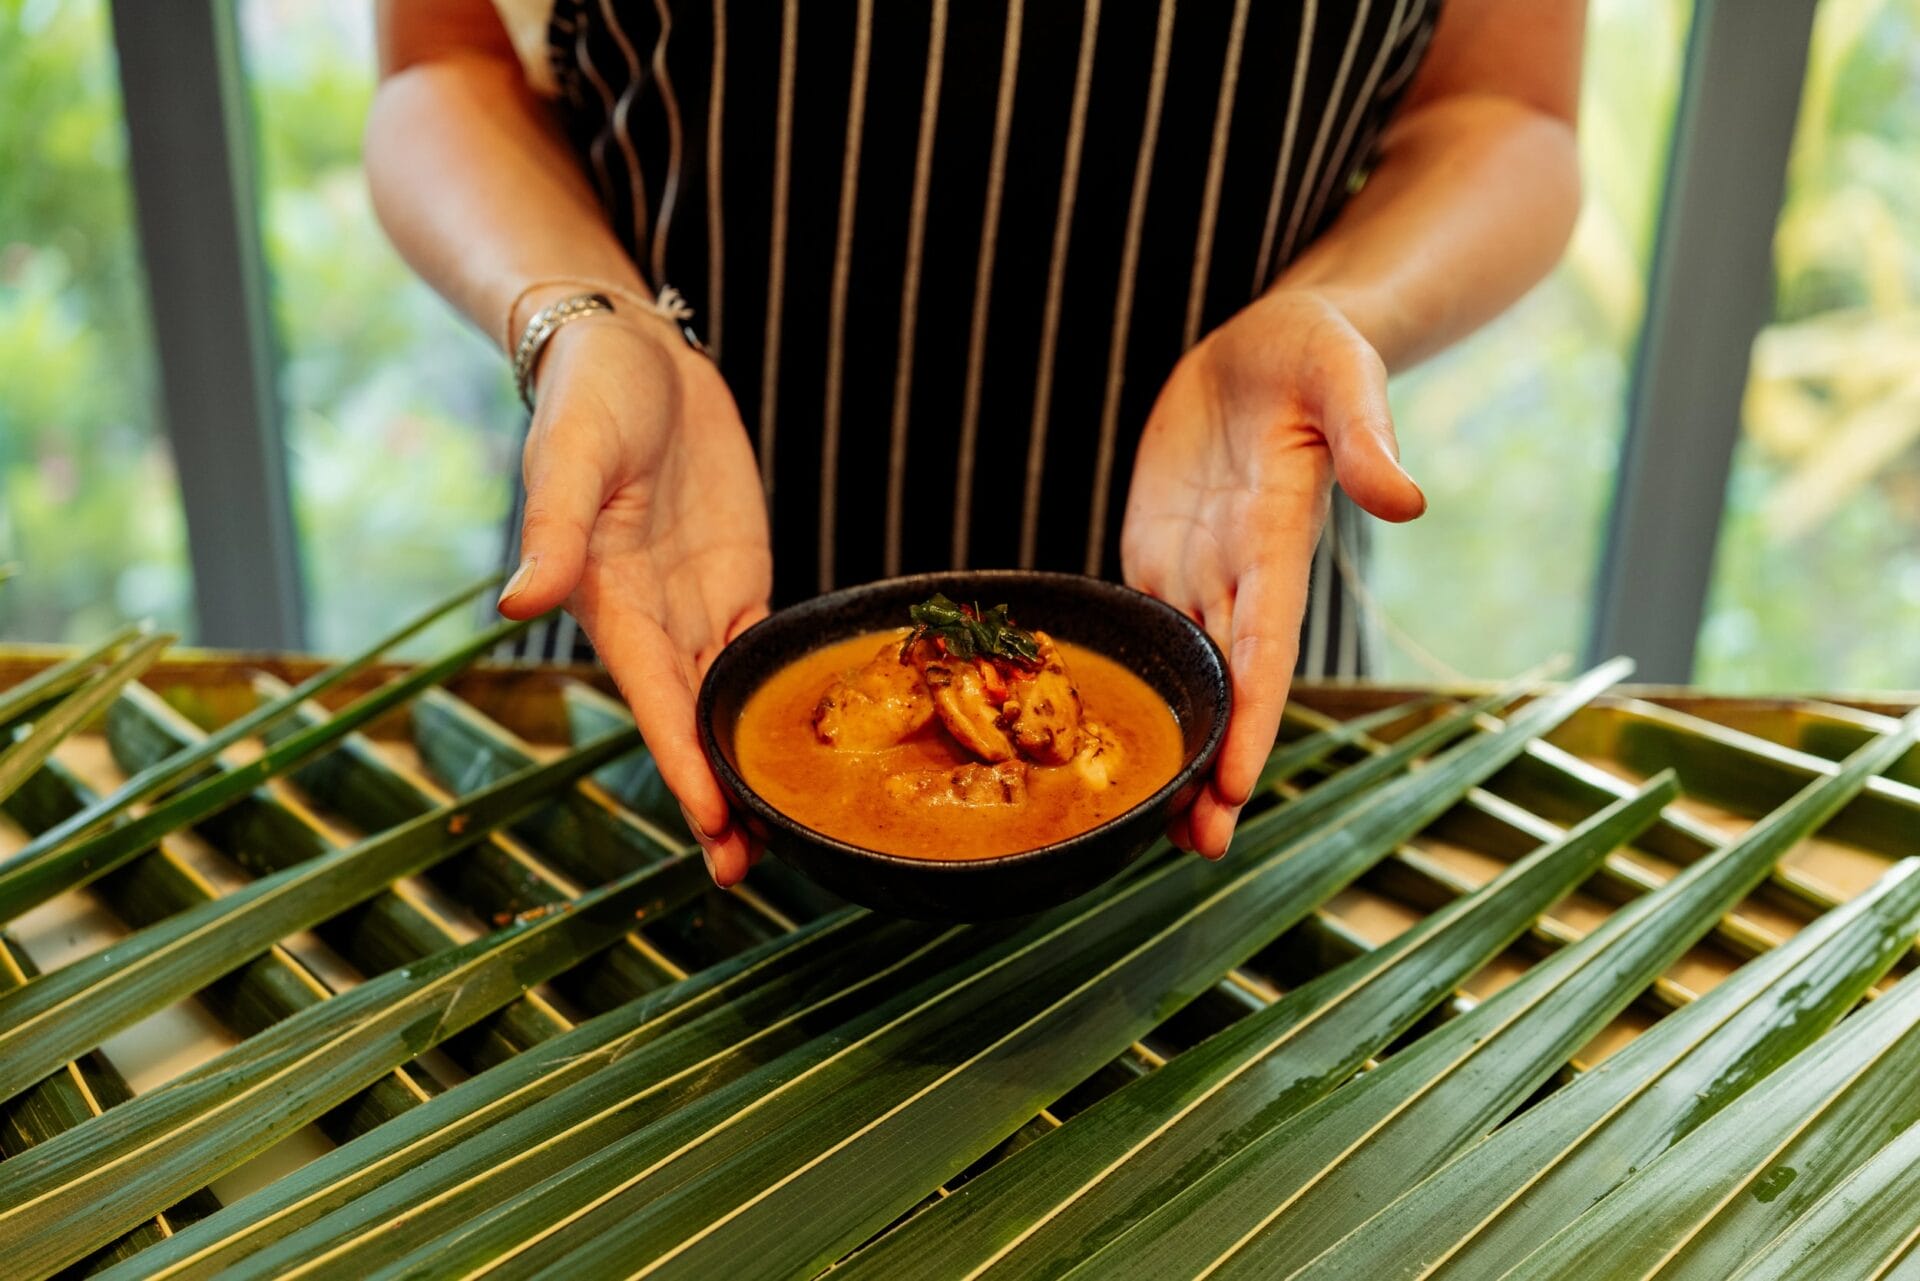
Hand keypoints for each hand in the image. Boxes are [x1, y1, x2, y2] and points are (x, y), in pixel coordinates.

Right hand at [496, 315, 770, 886]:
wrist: (634, 353)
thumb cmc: (591, 395)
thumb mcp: (573, 451)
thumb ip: (555, 527)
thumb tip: (519, 601)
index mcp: (611, 601)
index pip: (654, 701)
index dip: (683, 762)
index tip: (710, 822)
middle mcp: (656, 620)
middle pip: (692, 724)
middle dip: (716, 797)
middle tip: (748, 869)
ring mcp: (700, 605)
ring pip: (728, 705)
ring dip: (746, 768)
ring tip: (781, 835)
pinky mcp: (739, 582)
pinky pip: (762, 654)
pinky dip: (775, 707)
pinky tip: (797, 754)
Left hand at [1121, 289, 1425, 858]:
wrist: (1261, 347)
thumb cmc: (1313, 352)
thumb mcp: (1341, 374)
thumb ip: (1367, 436)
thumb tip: (1408, 500)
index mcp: (1278, 544)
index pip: (1267, 650)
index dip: (1251, 718)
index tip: (1234, 783)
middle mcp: (1237, 575)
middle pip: (1226, 688)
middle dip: (1213, 766)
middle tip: (1194, 847)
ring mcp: (1194, 571)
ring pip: (1183, 678)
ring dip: (1173, 749)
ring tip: (1149, 829)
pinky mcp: (1155, 557)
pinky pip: (1139, 633)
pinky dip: (1133, 693)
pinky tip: (1108, 745)